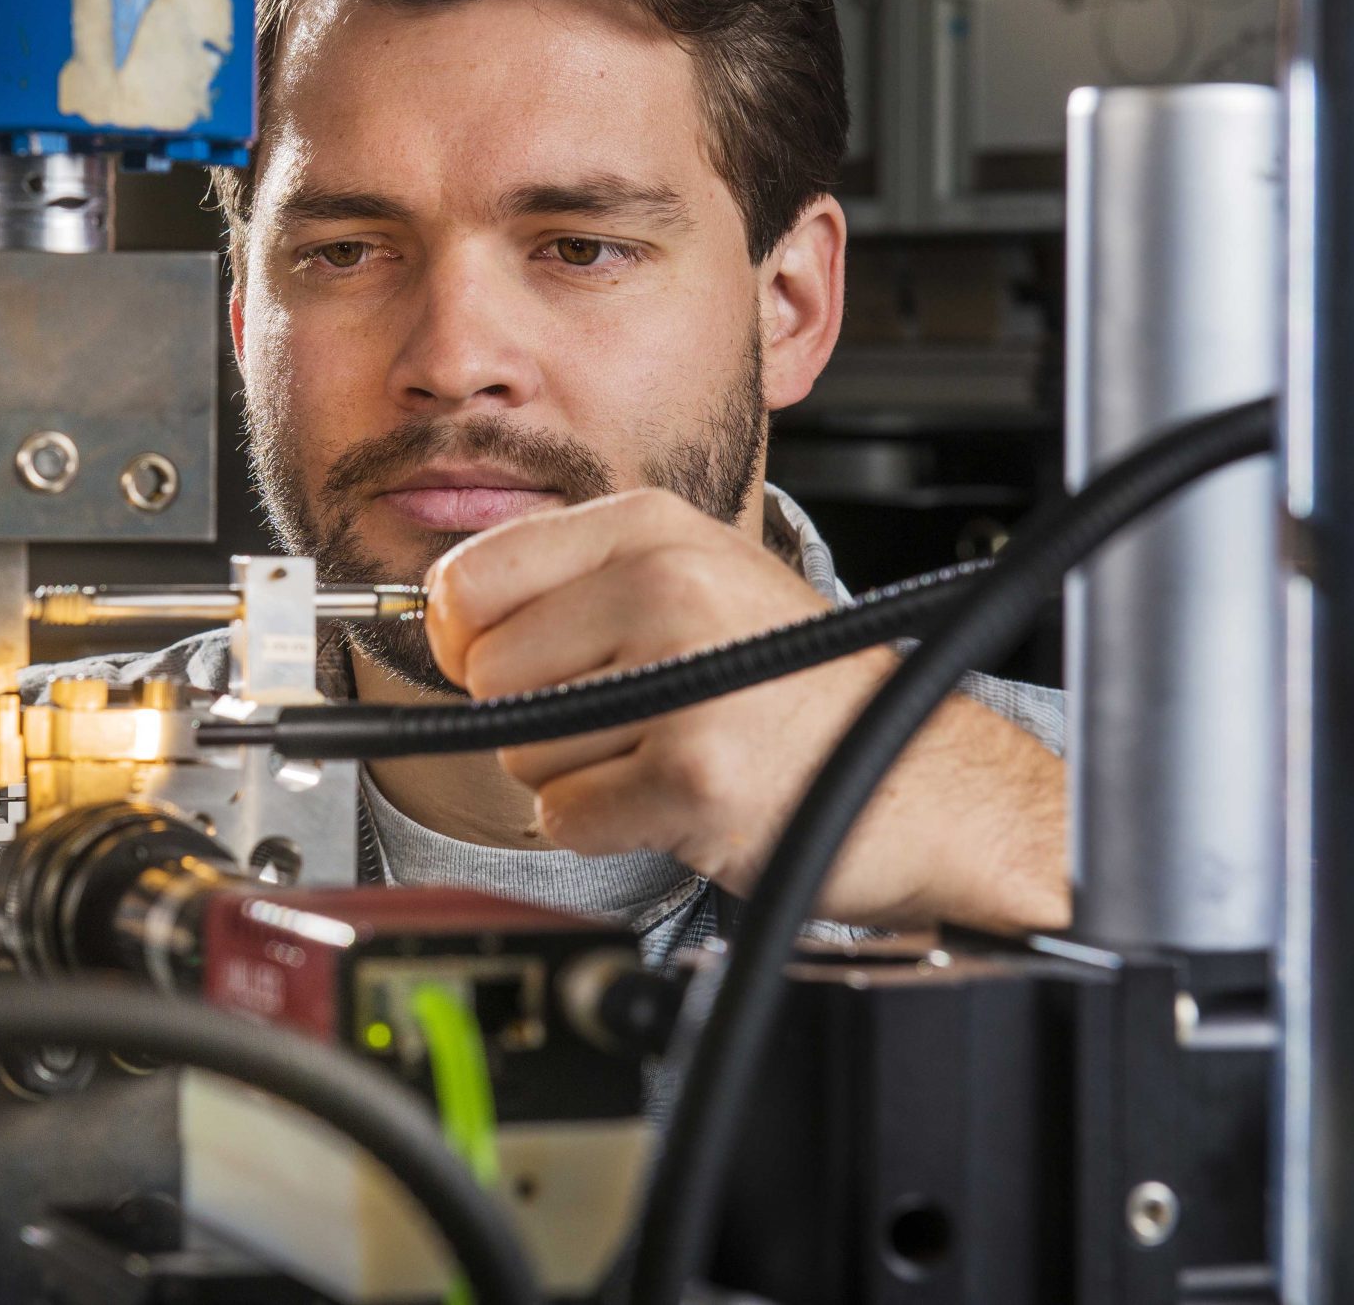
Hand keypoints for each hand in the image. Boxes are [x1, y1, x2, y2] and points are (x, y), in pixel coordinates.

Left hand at [421, 488, 1067, 932]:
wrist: (918, 778)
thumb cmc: (792, 685)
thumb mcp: (688, 582)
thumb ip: (567, 584)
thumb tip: (435, 617)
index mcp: (652, 527)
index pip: (468, 578)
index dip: (468, 638)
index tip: (512, 658)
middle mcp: (666, 587)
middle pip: (487, 674)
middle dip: (536, 713)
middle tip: (627, 715)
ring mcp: (683, 679)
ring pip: (521, 748)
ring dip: (578, 772)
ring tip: (666, 748)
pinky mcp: (692, 775)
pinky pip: (564, 815)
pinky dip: (605, 825)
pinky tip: (675, 797)